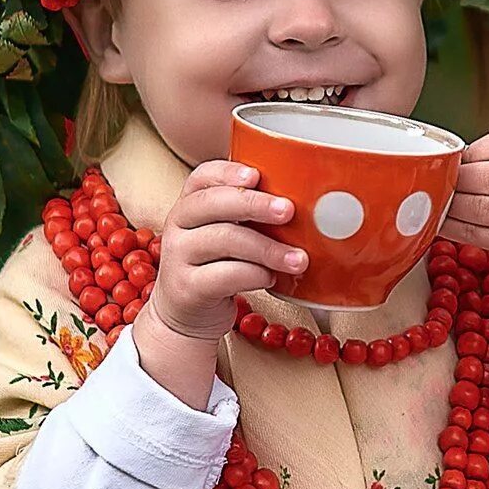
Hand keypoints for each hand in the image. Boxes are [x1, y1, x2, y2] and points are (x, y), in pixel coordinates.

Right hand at [130, 160, 302, 407]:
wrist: (187, 316)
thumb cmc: (218, 267)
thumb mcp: (228, 234)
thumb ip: (252, 216)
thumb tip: (311, 203)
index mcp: (191, 204)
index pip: (203, 176)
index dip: (228, 172)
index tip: (256, 175)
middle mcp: (179, 225)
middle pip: (212, 204)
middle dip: (254, 204)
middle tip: (288, 211)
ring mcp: (178, 256)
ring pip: (223, 240)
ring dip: (267, 248)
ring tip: (298, 259)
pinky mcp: (187, 288)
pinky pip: (224, 276)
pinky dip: (254, 275)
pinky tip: (272, 278)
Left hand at [444, 129, 488, 331]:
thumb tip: (444, 160)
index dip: (472, 153)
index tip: (453, 161)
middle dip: (457, 181)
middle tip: (436, 183)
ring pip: (482, 208)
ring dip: (451, 206)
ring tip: (434, 203)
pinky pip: (478, 234)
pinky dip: (452, 228)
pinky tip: (439, 223)